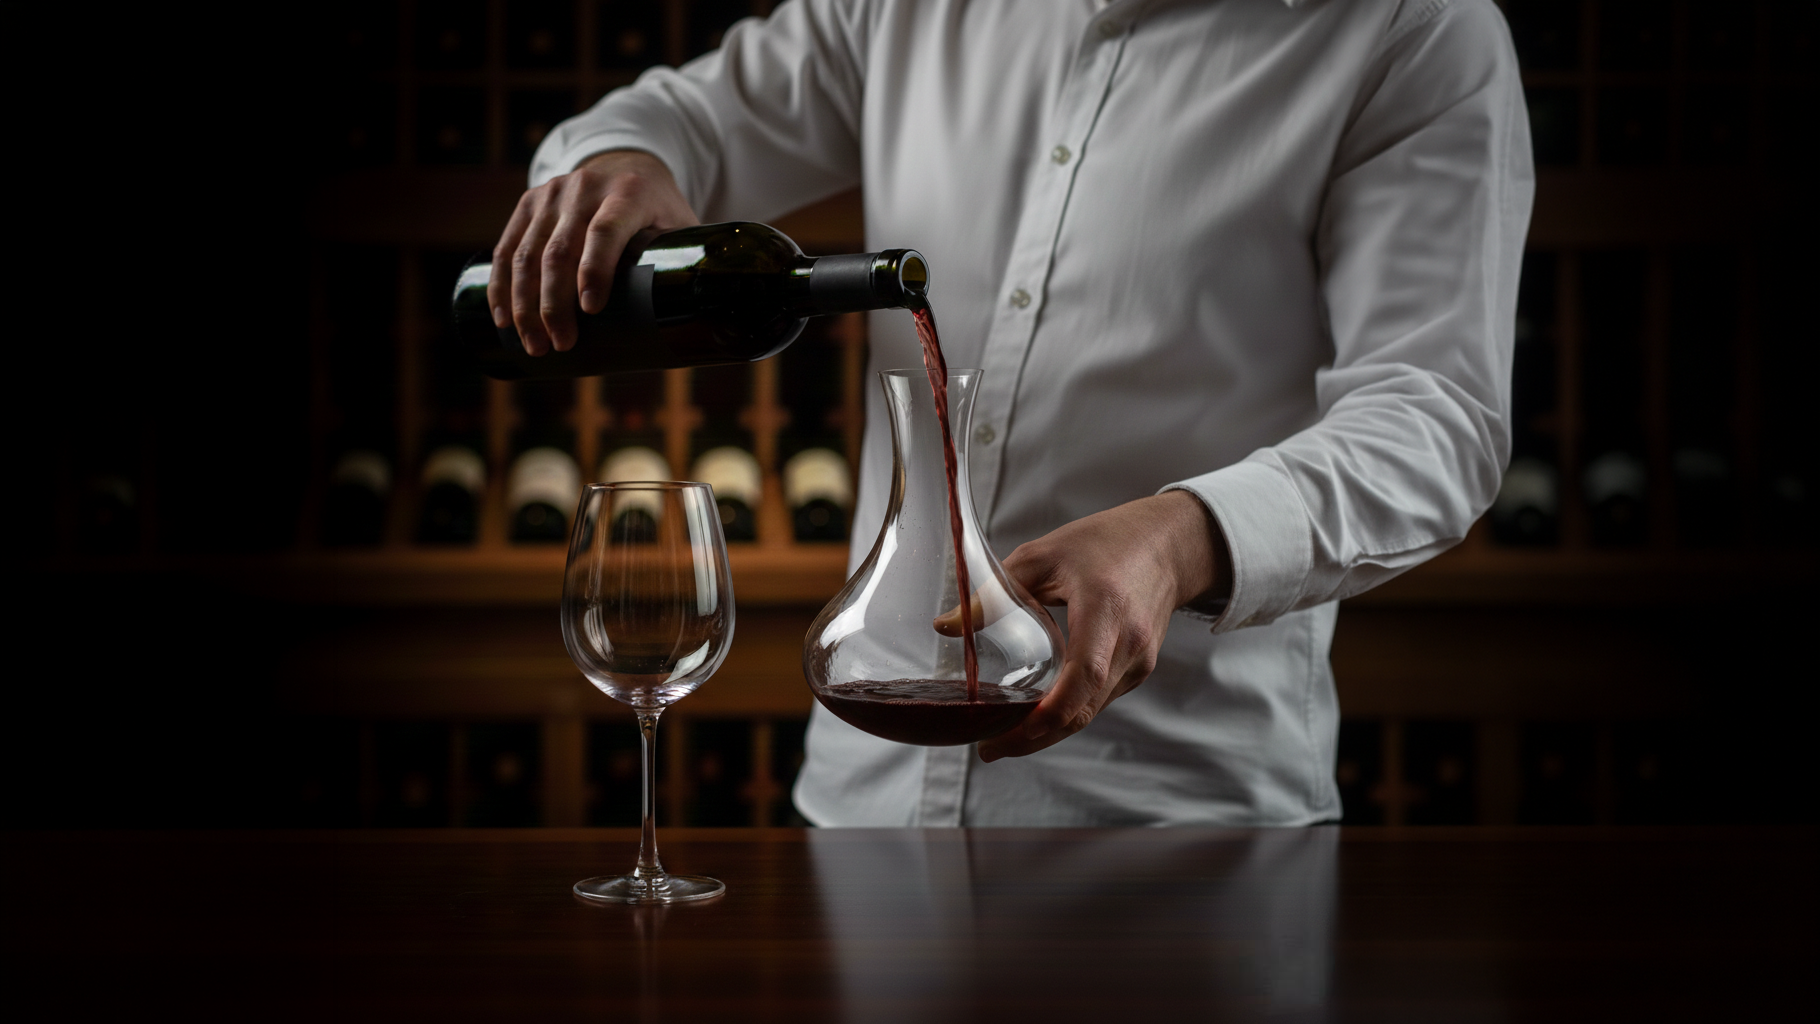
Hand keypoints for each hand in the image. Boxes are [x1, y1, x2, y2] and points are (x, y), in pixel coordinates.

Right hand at [487, 149, 698, 355]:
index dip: (595, 269)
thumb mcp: (679, 225)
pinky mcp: (529, 203)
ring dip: (524, 304)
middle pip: (559, 250)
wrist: (626, 164)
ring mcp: (552, 193)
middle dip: (554, 303)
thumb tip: (705, 319)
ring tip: (534, 344)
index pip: (605, 231)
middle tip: (559, 344)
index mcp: (629, 192)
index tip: (591, 309)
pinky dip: (501, 286)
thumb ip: (688, 261)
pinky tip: (504, 318)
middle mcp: (585, 188)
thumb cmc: (659, 210)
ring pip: (527, 253)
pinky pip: (506, 247)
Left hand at [974, 490, 1230, 762]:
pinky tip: (1037, 712)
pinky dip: (1068, 712)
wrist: (1168, 544)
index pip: (1082, 680)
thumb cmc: (1107, 542)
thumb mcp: (1042, 557)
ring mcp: (1140, 661)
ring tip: (1004, 735)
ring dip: (1049, 730)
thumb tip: (946, 627)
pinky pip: (1099, 701)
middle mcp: (1130, 644)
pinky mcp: (1139, 669)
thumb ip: (994, 593)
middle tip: (989, 749)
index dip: (1043, 717)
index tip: (1003, 737)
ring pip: (1090, 713)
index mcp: (1106, 611)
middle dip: (1034, 738)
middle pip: (1082, 711)